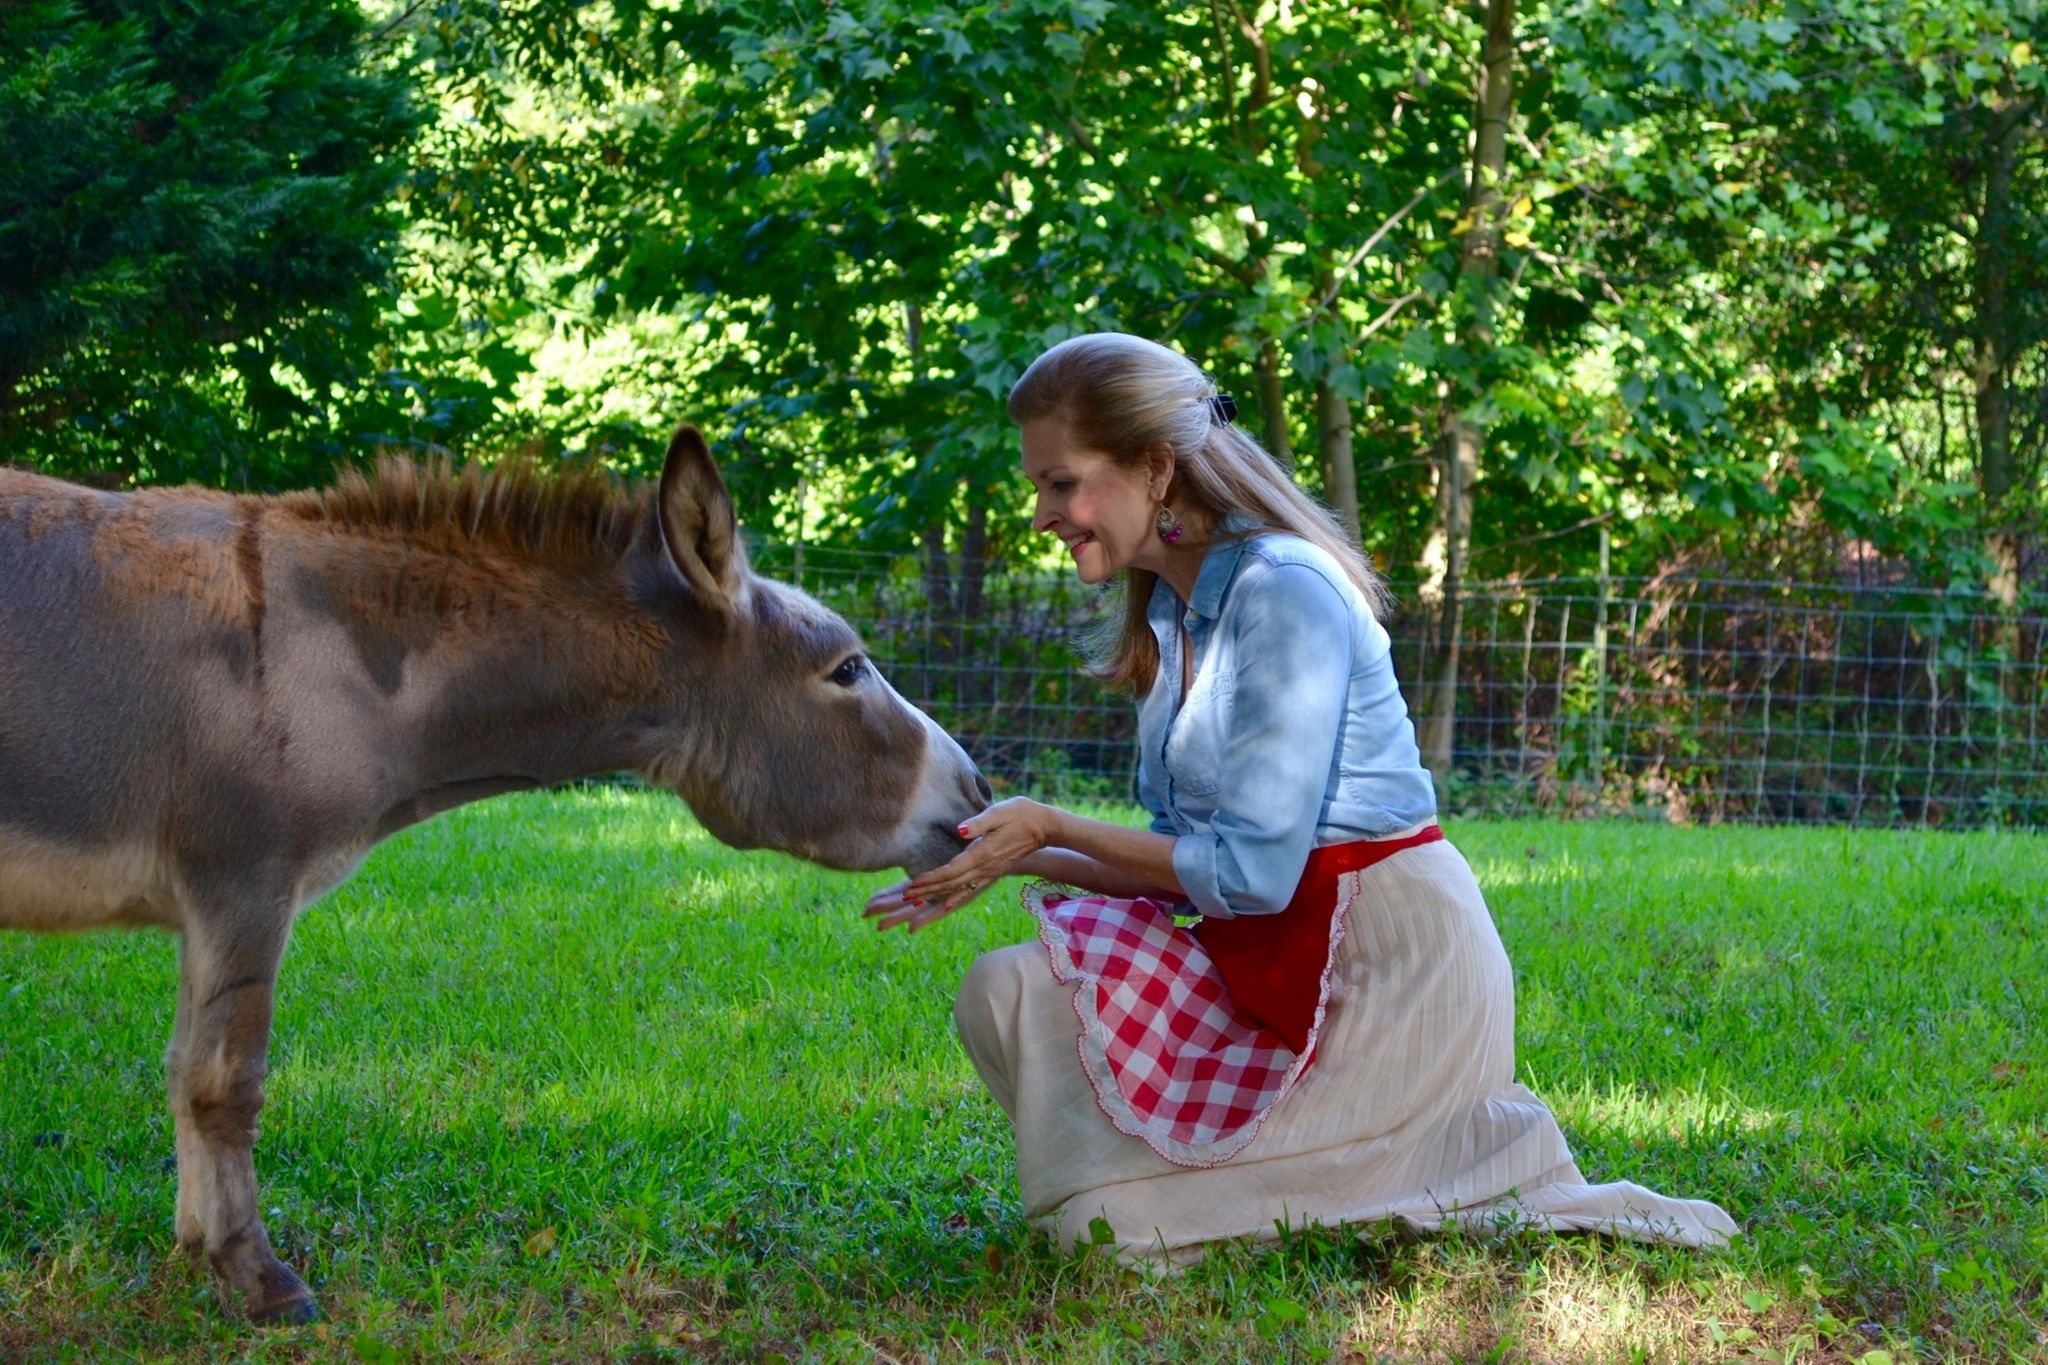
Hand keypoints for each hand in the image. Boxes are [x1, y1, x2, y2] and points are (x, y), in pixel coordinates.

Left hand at [863, 797, 1062, 932]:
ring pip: (954, 892)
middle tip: (901, 900)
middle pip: (947, 886)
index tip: (911, 886)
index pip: (951, 871)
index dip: (930, 880)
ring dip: (932, 901)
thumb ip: (979, 822)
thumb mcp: (1001, 812)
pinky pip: (966, 892)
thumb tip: (959, 831)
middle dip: (922, 894)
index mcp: (982, 854)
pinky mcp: (989, 875)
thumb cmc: (1021, 814)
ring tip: (909, 909)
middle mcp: (983, 870)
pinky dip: (951, 901)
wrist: (1044, 828)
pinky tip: (941, 907)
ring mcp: (987, 875)